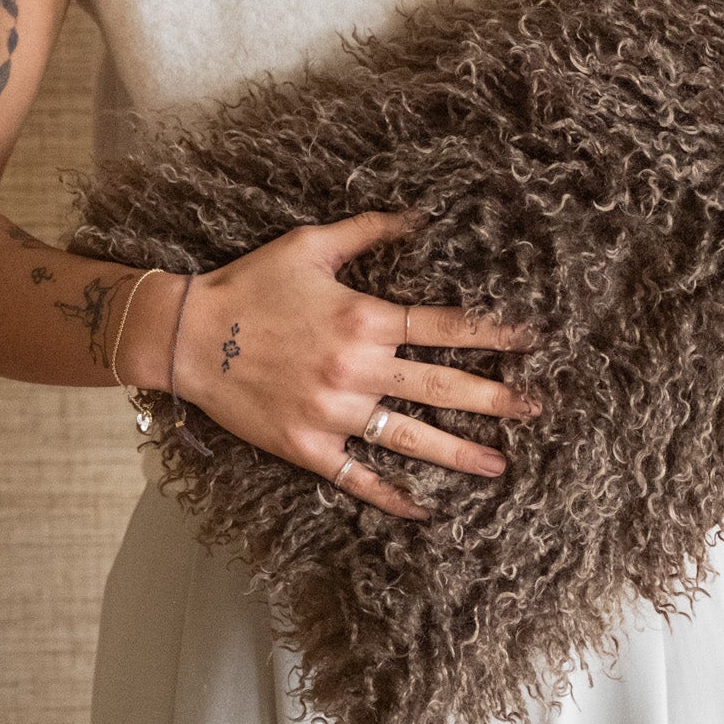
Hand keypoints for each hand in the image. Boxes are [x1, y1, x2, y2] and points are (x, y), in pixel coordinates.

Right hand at [171, 209, 537, 519]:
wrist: (186, 336)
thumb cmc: (250, 285)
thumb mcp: (312, 245)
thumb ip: (370, 231)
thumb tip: (421, 214)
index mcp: (365, 318)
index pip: (445, 325)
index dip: (492, 332)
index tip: (532, 340)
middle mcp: (357, 369)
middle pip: (442, 386)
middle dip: (496, 397)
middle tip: (538, 407)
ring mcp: (334, 414)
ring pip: (411, 438)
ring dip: (460, 453)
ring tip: (500, 465)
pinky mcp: (307, 448)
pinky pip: (359, 478)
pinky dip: (393, 496)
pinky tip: (426, 509)